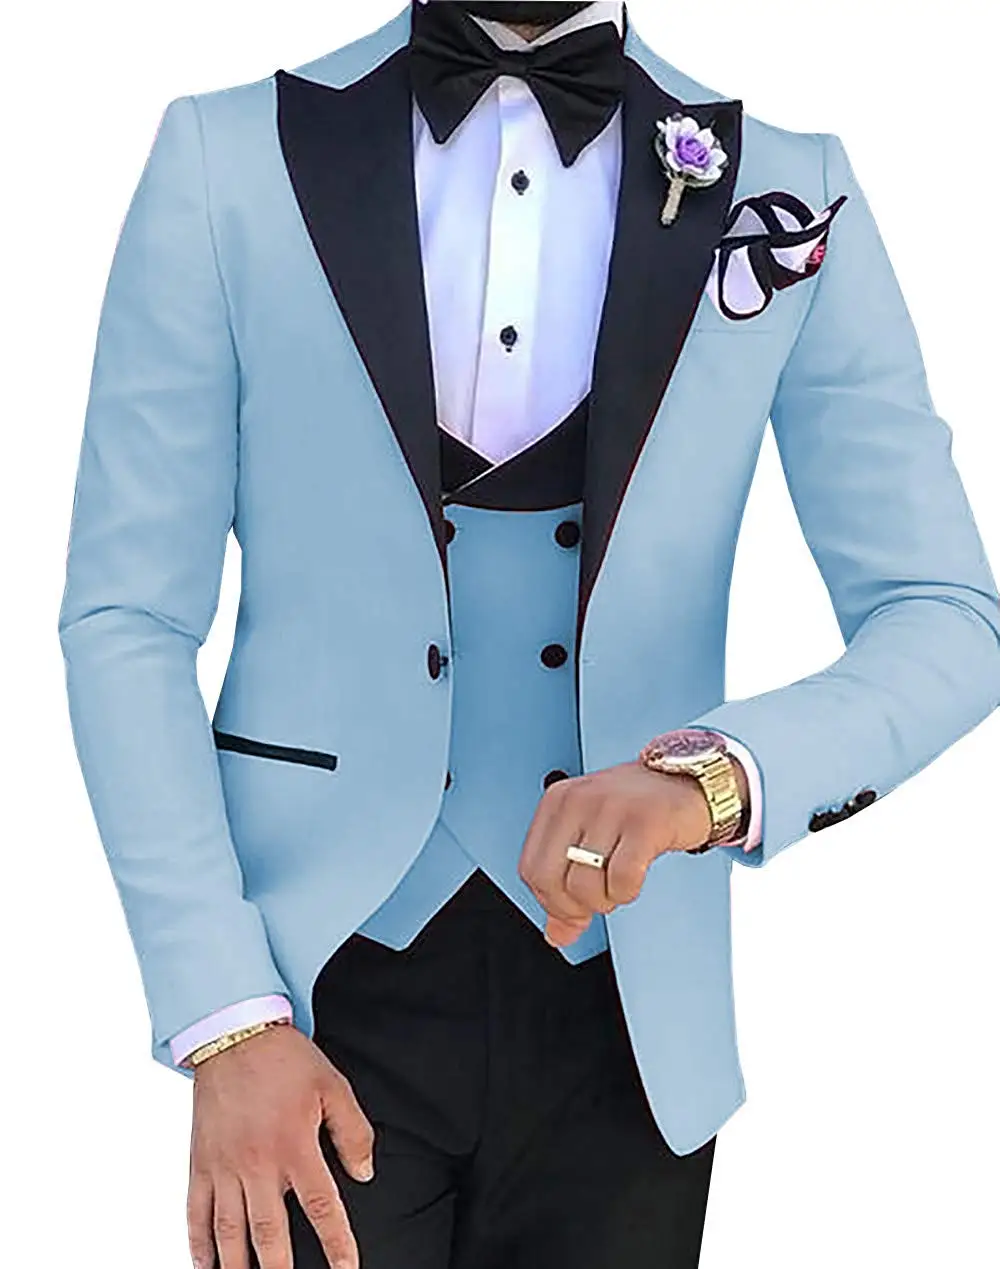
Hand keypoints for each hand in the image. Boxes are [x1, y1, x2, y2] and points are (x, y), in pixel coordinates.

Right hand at [187, 1023, 373, 1268]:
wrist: (234, 1033)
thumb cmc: (286, 1059)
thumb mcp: (333, 1086)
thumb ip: (353, 1132)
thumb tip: (363, 1173)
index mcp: (295, 1146)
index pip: (321, 1208)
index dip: (336, 1244)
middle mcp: (258, 1164)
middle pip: (270, 1235)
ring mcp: (225, 1166)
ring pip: (230, 1232)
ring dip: (238, 1266)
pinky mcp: (200, 1161)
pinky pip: (195, 1212)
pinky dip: (198, 1244)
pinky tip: (205, 1266)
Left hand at [518, 760, 724, 946]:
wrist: (687, 781)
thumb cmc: (636, 810)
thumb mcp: (591, 838)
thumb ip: (568, 884)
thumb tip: (557, 935)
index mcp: (557, 802)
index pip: (531, 869)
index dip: (550, 901)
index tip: (572, 907)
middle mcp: (578, 801)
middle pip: (550, 880)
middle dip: (573, 907)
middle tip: (597, 901)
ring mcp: (610, 809)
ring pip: (584, 885)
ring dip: (604, 901)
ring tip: (618, 886)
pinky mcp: (644, 823)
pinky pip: (622, 879)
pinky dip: (627, 892)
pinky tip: (634, 879)